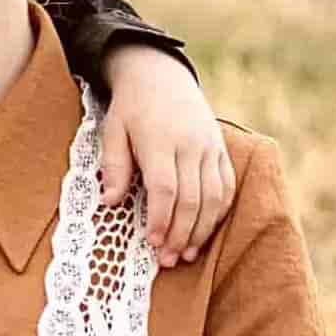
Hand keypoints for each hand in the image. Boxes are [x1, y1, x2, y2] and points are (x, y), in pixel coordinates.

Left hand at [99, 48, 235, 266]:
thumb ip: (114, 166)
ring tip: (186, 254)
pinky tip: (205, 230)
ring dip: (201, 229)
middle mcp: (190, 145)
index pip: (165, 189)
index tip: (152, 243)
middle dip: (180, 233)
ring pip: (214, 196)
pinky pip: (227, 186)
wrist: (161, 75)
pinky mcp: (220, 150)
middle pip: (192, 198)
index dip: (161, 219)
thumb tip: (109, 202)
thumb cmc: (131, 107)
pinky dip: (219, 212)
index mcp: (160, 141)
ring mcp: (210, 148)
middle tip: (168, 260)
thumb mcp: (112, 130)